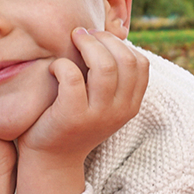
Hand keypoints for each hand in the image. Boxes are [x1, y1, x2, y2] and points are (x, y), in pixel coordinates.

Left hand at [15, 29, 148, 193]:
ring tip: (72, 39)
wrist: (51, 160)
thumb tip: (110, 37)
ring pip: (104, 66)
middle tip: (82, 34)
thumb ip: (111, 79)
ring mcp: (97, 115)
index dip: (120, 44)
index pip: (141, 64)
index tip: (99, 38)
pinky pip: (72, 77)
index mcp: (130, 106)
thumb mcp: (102, 104)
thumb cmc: (74, 121)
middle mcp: (119, 111)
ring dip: (86, 44)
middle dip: (103, 38)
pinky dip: (62, 64)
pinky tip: (54, 68)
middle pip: (124, 60)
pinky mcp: (72, 117)